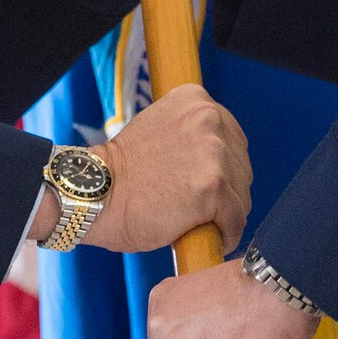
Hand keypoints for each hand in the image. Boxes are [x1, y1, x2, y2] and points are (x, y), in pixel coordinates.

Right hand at [45, 85, 249, 255]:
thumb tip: (219, 160)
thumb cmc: (122, 170)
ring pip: (242, 194)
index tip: (207, 183)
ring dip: (226, 213)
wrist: (95, 193)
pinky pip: (236, 220)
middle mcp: (209, 119)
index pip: (232, 137)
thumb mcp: (160, 129)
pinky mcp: (213, 188)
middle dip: (226, 190)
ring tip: (199, 221)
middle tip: (199, 206)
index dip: (222, 166)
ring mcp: (213, 153)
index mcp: (196, 100)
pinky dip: (226, 234)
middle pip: (241, 165)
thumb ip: (191, 135)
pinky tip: (208, 237)